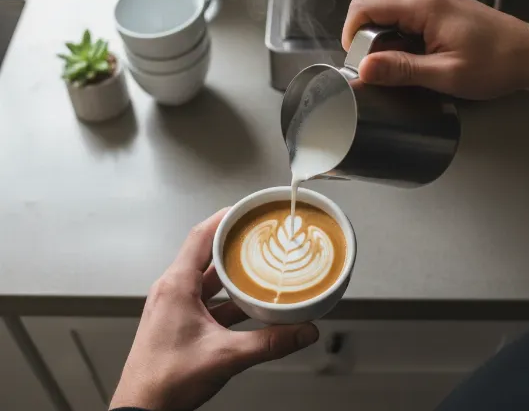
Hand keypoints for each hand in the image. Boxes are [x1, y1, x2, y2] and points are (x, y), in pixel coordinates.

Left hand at [110, 209, 318, 410]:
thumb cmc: (165, 380)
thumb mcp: (224, 356)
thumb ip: (269, 343)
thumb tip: (301, 332)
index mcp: (176, 285)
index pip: (201, 236)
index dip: (224, 217)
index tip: (246, 209)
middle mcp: (173, 289)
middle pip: (207, 253)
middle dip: (235, 243)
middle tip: (259, 235)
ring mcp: (175, 305)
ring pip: (209, 278)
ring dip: (234, 273)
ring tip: (260, 267)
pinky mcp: (180, 320)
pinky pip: (208, 298)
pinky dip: (228, 297)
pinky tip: (249, 305)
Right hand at [342, 0, 528, 104]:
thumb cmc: (496, 64)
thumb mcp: (445, 74)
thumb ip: (401, 70)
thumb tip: (363, 69)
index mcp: (422, 3)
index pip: (363, 8)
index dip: (351, 36)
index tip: (359, 64)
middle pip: (373, 12)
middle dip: (369, 44)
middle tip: (385, 74)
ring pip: (387, 18)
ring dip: (387, 45)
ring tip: (406, 70)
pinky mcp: (437, 7)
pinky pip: (404, 21)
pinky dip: (401, 42)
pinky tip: (418, 61)